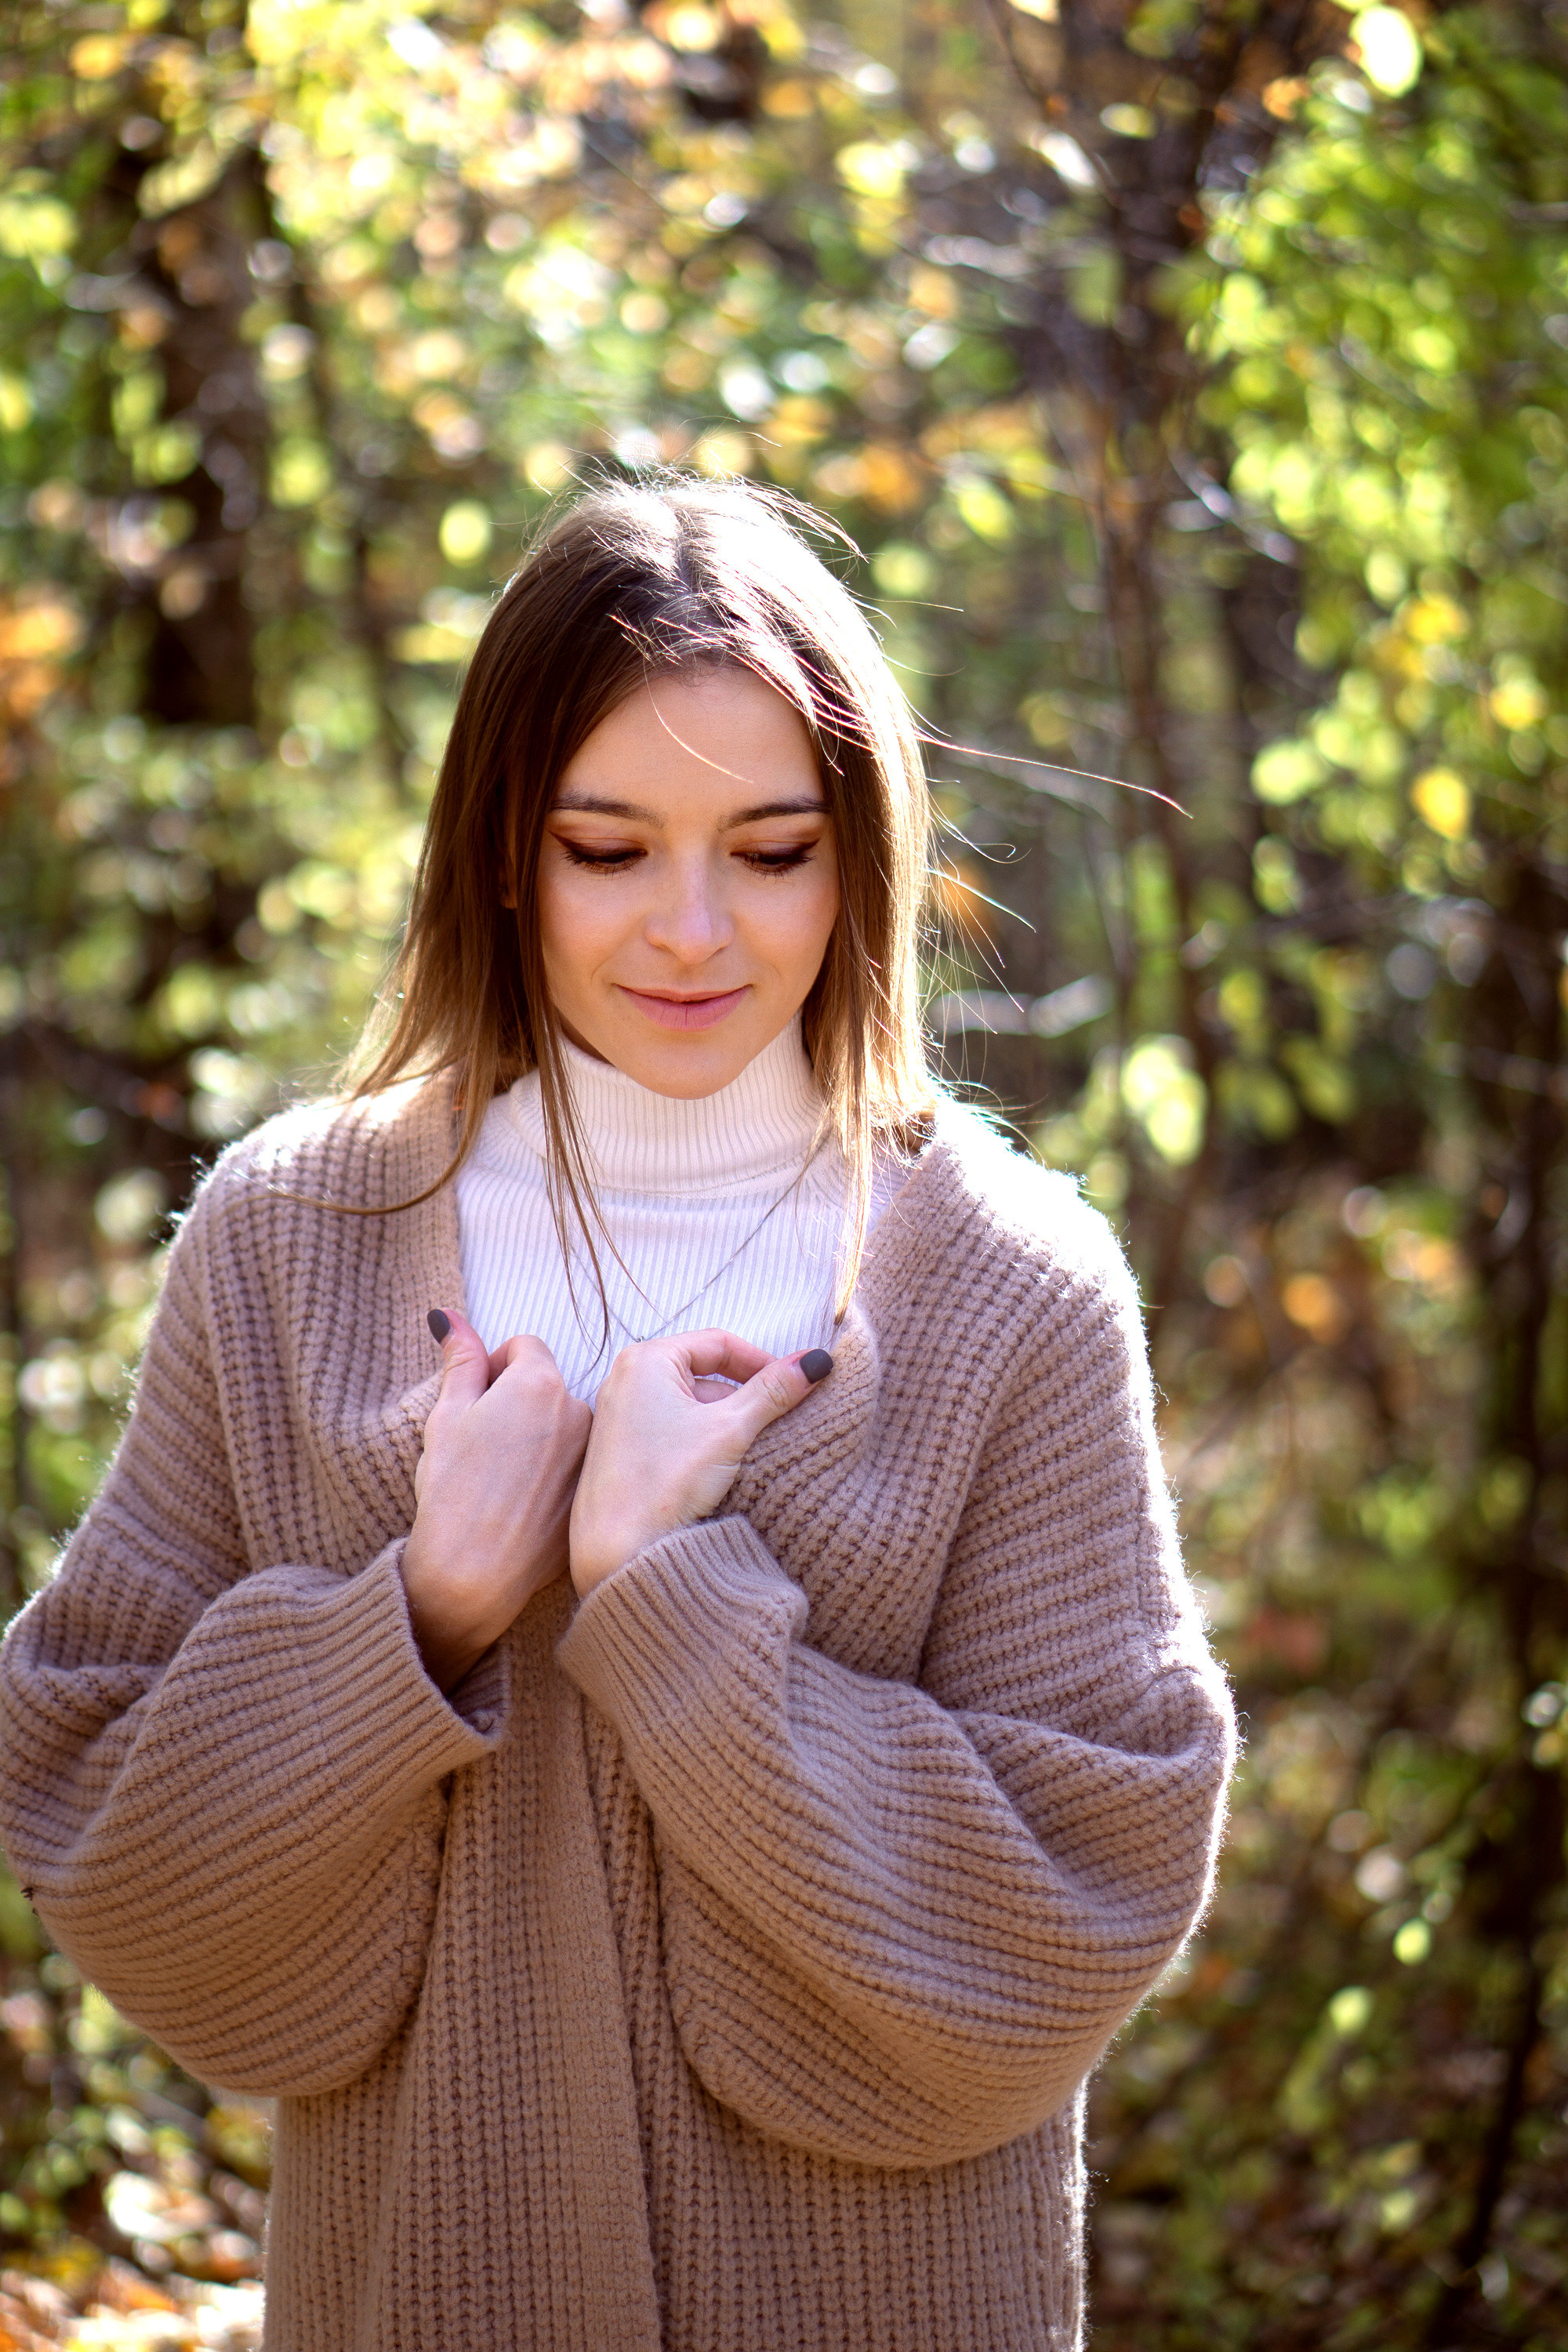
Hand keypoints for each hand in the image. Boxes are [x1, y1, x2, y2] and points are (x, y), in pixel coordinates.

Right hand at [402, 1310, 591, 1691]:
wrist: (473, 1572)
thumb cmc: (452, 1491)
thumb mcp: (447, 1416)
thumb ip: (459, 1360)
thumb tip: (449, 1317)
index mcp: (539, 1382)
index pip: (524, 1348)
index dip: (494, 1368)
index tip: (477, 1400)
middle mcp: (580, 1411)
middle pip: (548, 1387)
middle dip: (518, 1403)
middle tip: (485, 1444)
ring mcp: (594, 1455)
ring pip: (566, 1429)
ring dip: (541, 1438)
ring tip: (503, 1478)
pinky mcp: (597, 1493)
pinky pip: (576, 1469)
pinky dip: (555, 1476)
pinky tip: (524, 1504)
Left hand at [569, 1331, 831, 1597]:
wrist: (617, 1549)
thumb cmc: (665, 1481)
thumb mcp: (731, 1429)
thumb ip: (774, 1390)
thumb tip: (816, 1362)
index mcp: (646, 1359)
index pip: (719, 1343)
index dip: (762, 1362)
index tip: (793, 1385)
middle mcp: (626, 1378)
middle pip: (704, 1372)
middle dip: (745, 1395)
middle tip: (779, 1419)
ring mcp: (620, 1413)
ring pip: (690, 1402)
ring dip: (726, 1419)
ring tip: (754, 1447)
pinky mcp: (622, 1446)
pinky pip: (672, 1426)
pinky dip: (703, 1437)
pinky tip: (723, 1465)